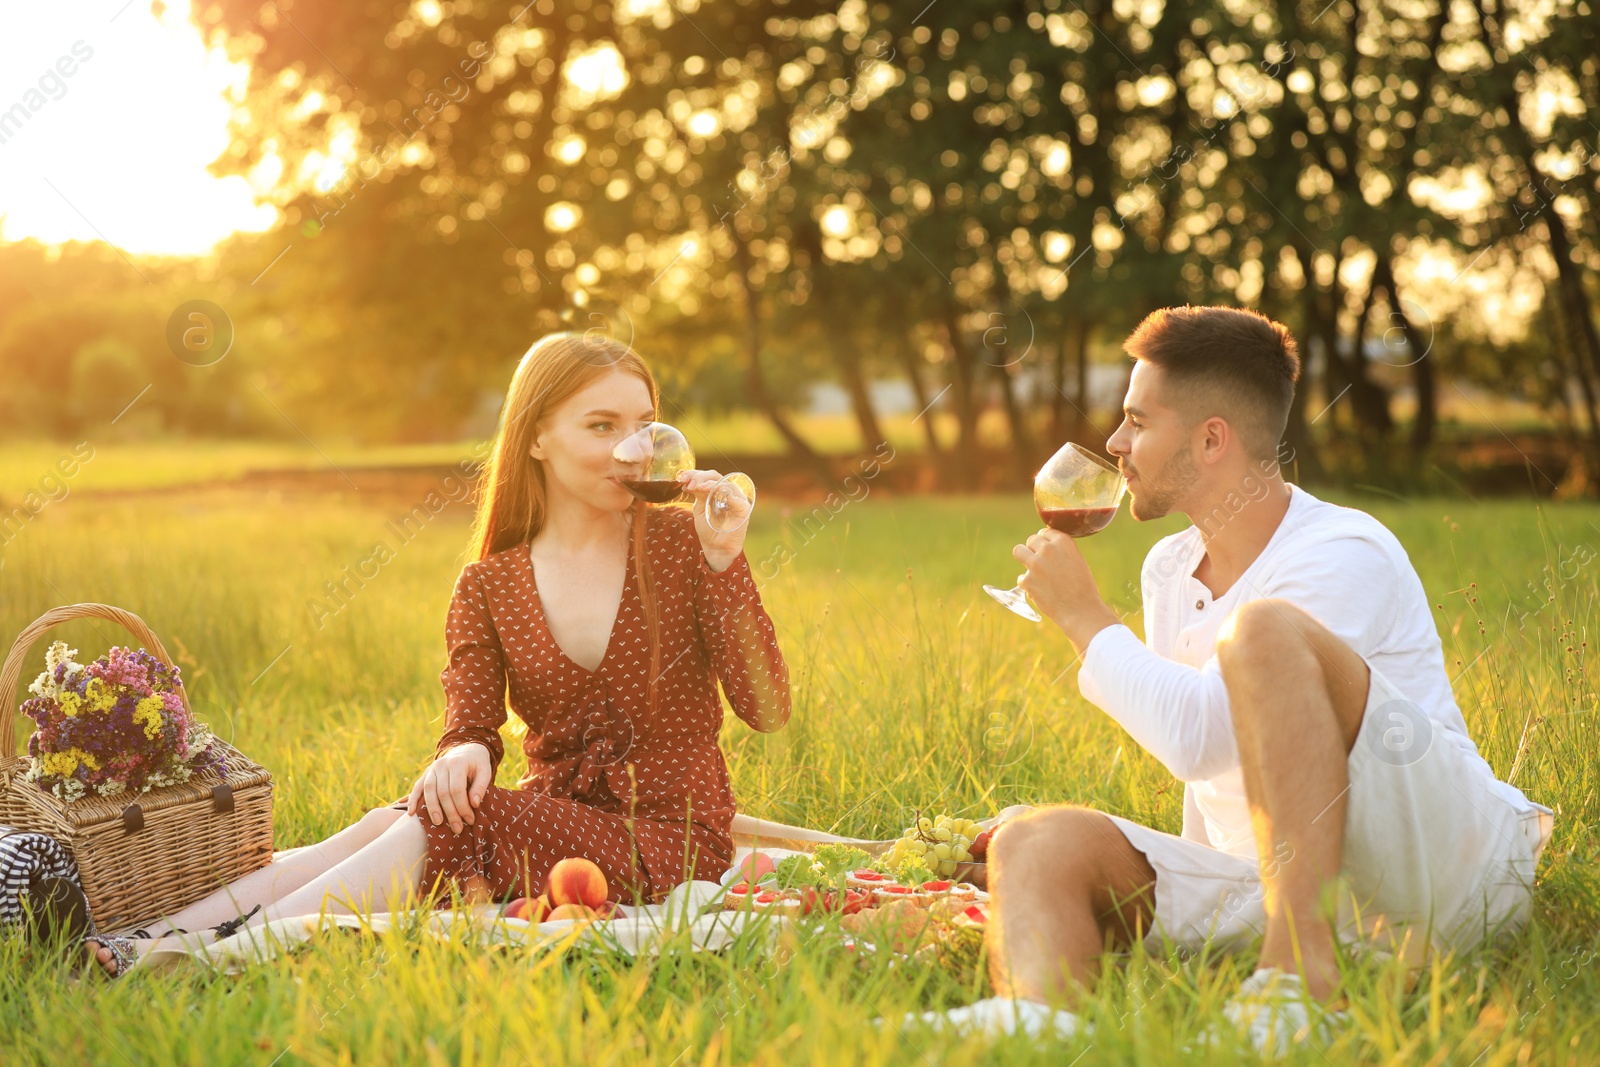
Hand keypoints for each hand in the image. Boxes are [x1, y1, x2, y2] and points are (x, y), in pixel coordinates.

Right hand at [406, 742, 491, 833]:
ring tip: (438, 824)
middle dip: (450, 813)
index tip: (470, 820)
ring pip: (429, 791)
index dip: (463, 806)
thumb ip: (480, 786)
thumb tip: (474, 804)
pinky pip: (417, 787)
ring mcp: (432, 768)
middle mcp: (442, 764)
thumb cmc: (477, 765)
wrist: (466, 750)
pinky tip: (411, 813)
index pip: (457, 789)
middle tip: (457, 829)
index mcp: (457, 763)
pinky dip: (412, 800)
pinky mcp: (425, 774)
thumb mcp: (485, 771)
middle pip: (443, 792)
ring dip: (432, 809)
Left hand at [678, 468, 746, 571]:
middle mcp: (728, 492)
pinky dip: (726, 494)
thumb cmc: (709, 529)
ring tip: (698, 487)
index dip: (694, 474)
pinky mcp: (744, 509)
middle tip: (689, 483)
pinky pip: (737, 498)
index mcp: (718, 490)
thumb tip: (688, 481)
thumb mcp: (699, 508)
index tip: (681, 478)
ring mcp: (737, 499)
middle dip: (700, 477)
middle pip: (716, 476)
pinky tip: (715, 494)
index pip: (708, 476)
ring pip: (725, 484)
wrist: (716, 548)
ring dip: (710, 483)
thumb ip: (697, 494)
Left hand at [1013, 528, 1119, 652]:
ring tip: (1031, 569)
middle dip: (1034, 550)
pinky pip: (1021, 578)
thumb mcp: (1077, 560)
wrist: (1080, 610)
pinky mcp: (1027, 580)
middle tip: (1040, 562)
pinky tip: (1039, 591)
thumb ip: (1061, 551)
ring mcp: (1035, 564)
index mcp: (1063, 541)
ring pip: (1018, 551)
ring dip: (1024, 558)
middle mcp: (1048, 549)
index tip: (1048, 551)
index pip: (1045, 532)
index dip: (1045, 542)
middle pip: (1031, 540)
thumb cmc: (1083, 587)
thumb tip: (1045, 546)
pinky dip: (1028, 585)